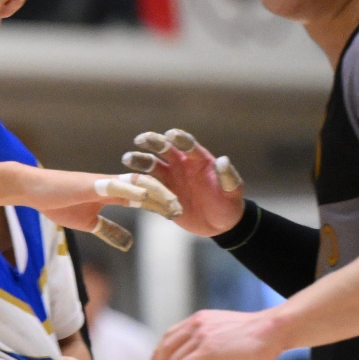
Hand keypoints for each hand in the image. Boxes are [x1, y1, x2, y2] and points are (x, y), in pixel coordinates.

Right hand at [22, 166, 180, 251]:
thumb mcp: (88, 223)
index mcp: (113, 193)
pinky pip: (116, 184)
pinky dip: (131, 189)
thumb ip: (108, 230)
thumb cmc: (57, 203)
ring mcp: (103, 182)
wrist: (33, 189)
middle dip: (165, 199)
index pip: (144, 196)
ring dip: (156, 194)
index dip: (161, 204)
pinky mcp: (91, 183)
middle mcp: (113, 184)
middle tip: (180, 212)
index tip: (176, 215)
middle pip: (148, 187)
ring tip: (171, 204)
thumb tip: (128, 244)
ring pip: (138, 183)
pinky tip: (144, 195)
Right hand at [121, 128, 244, 236]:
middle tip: (141, 140)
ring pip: (150, 165)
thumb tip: (223, 160)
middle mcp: (180, 164)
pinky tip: (126, 183)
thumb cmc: (229, 203)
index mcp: (197, 159)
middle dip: (152, 142)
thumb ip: (228, 176)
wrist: (219, 224)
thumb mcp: (233, 191)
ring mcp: (169, 178)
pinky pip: (146, 188)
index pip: (186, 144)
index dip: (179, 139)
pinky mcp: (160, 194)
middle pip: (163, 148)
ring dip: (139, 160)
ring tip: (128, 159)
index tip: (170, 135)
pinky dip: (137, 185)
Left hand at [151, 307, 291, 359]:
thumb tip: (211, 350)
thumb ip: (214, 336)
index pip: (172, 334)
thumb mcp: (228, 329)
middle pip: (167, 346)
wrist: (272, 329)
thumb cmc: (258, 333)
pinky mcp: (207, 351)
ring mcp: (201, 337)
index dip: (161, 349)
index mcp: (200, 319)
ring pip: (173, 359)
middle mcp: (196, 325)